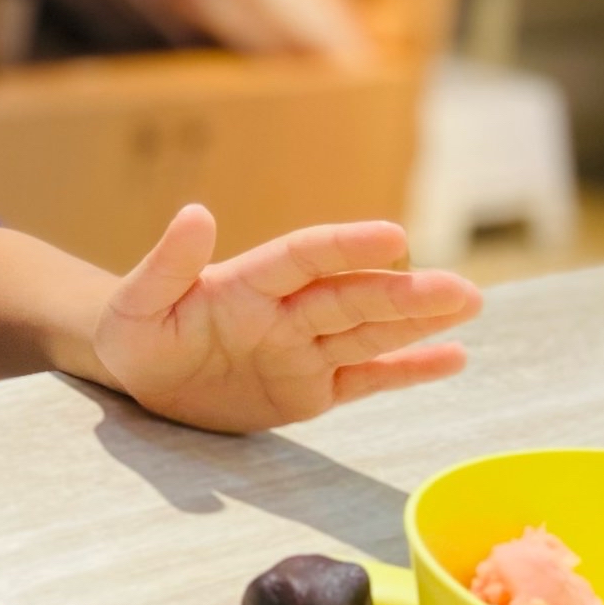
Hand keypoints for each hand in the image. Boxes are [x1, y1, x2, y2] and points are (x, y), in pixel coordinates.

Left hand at [92, 207, 480, 433]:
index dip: (346, 248)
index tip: (393, 238)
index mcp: (246, 283)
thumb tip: (195, 213)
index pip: (305, 258)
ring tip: (469, 305)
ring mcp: (301, 350)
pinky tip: (453, 358)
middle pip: (351, 298)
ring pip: (368, 333)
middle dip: (405, 295)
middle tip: (461, 290)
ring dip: (418, 321)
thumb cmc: (134, 328)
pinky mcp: (309, 390)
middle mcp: (285, 312)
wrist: (137, 372)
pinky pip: (364, 379)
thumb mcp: (136, 301)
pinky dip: (407, 370)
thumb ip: (167, 263)